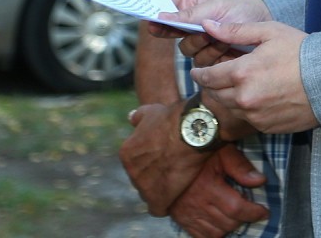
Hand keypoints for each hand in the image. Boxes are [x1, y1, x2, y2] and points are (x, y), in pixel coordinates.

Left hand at [120, 101, 209, 215]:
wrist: (192, 130)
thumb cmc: (175, 118)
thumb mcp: (152, 111)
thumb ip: (139, 116)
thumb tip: (130, 118)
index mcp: (127, 152)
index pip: (135, 164)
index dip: (152, 162)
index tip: (166, 158)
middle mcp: (131, 170)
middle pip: (142, 179)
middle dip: (155, 176)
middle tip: (174, 169)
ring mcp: (144, 186)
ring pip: (150, 193)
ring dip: (162, 189)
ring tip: (179, 181)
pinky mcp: (158, 197)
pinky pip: (158, 208)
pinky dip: (166, 204)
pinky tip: (178, 195)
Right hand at [152, 0, 270, 67]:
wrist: (266, 27)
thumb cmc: (243, 8)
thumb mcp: (217, 6)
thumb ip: (189, 14)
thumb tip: (160, 16)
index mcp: (189, 3)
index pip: (163, 3)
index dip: (152, 9)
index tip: (150, 17)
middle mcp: (190, 23)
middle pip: (169, 31)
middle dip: (186, 32)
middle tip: (202, 29)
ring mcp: (199, 41)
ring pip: (185, 49)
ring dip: (203, 44)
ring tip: (222, 36)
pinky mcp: (209, 57)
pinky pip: (200, 62)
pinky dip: (214, 55)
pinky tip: (226, 47)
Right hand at [168, 144, 270, 237]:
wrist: (169, 156)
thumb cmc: (200, 150)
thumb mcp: (223, 152)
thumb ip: (241, 167)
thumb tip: (260, 181)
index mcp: (208, 187)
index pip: (236, 208)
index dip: (253, 213)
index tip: (264, 212)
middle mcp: (196, 204)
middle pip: (227, 223)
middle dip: (244, 219)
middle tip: (251, 211)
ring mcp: (186, 214)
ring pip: (215, 232)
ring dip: (229, 227)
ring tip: (237, 216)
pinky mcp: (180, 219)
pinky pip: (199, 236)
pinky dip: (213, 234)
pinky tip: (220, 224)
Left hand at [188, 20, 318, 134]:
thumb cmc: (302, 52)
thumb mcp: (270, 32)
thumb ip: (234, 30)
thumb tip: (206, 25)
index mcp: (241, 73)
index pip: (207, 77)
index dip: (199, 73)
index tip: (198, 71)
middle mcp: (244, 98)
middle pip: (214, 94)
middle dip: (213, 85)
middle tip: (220, 76)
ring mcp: (255, 115)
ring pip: (229, 108)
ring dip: (230, 97)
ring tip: (242, 85)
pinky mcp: (266, 127)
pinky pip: (248, 119)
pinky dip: (248, 109)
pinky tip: (260, 97)